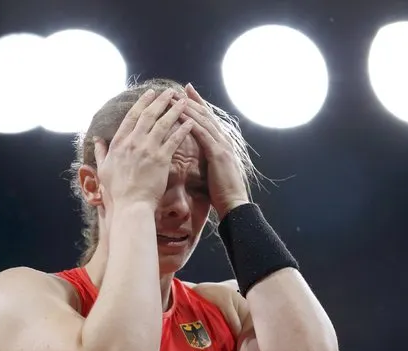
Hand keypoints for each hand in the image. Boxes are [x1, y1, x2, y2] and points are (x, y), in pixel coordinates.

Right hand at [94, 88, 193, 210]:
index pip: (131, 117)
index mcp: (119, 143)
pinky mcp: (161, 159)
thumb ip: (100, 152)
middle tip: (169, 91)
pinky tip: (191, 122)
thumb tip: (97, 140)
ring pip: (163, 124)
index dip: (142, 103)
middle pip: (148, 115)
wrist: (131, 205)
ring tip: (183, 101)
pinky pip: (174, 140)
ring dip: (174, 110)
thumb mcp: (103, 169)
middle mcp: (134, 142)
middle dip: (160, 101)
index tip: (149, 93)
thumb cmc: (117, 191)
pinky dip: (183, 129)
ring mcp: (148, 149)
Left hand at [175, 83, 249, 218]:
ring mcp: (222, 145)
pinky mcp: (218, 153)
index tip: (185, 93)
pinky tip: (180, 115)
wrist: (234, 204)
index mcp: (221, 143)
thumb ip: (207, 157)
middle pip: (205, 115)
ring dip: (187, 108)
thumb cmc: (221, 192)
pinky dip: (190, 123)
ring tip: (173, 98)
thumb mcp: (213, 170)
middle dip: (190, 101)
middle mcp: (223, 140)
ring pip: (203, 121)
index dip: (196, 105)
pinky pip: (202, 134)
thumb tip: (196, 153)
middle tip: (176, 90)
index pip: (207, 119)